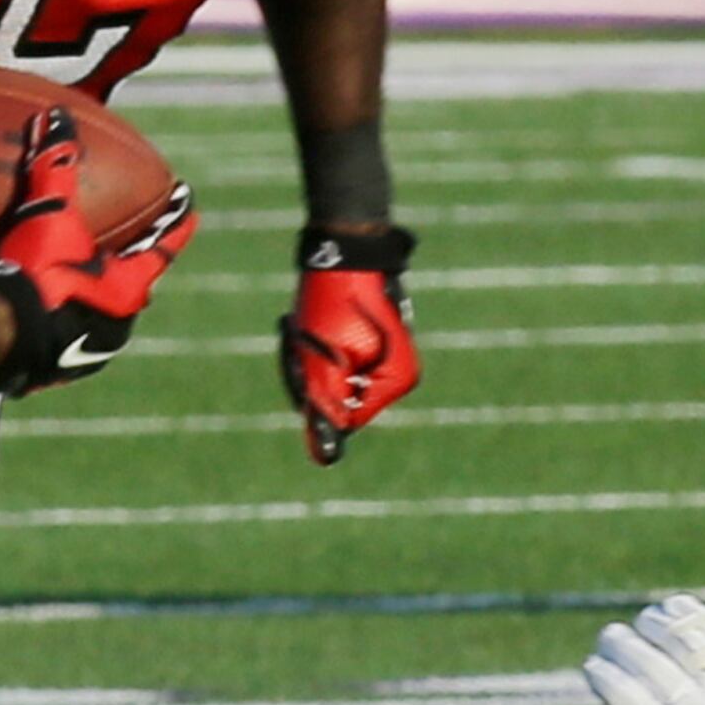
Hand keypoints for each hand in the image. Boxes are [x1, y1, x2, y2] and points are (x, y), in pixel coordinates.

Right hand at [0, 113, 198, 394]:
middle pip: (133, 284)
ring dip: (92, 292)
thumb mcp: (47, 217)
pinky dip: (55, 313)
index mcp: (127, 289)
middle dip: (130, 263)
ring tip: (81, 274)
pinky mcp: (51, 370)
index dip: (175, 224)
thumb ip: (54, 169)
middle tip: (129, 241)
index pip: (162, 248)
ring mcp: (85, 351)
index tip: (189, 206)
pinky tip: (35, 305)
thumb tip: (59, 118)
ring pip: (98, 312)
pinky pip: (61, 332)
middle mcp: (115, 324)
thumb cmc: (34, 276)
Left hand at [277, 222, 418, 464]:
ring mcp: (387, 360)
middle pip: (343, 403)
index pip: (347, 420)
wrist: (345, 247)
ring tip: (311, 326)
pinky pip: (342, 364)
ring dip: (316, 362)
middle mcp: (397, 375)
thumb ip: (324, 407)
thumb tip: (323, 457)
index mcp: (396, 381)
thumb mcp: (321, 358)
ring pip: (337, 383)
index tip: (308, 362)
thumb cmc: (335, 299)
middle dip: (317, 379)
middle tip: (307, 340)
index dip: (318, 399)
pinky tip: (318, 322)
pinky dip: (323, 350)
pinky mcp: (374, 345)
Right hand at [572, 595, 704, 704]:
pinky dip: (700, 619)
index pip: (632, 704)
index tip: (592, 666)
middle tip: (609, 636)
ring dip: (661, 626)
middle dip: (626, 647)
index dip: (608, 681)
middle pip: (656, 669)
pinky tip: (679, 608)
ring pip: (690, 646)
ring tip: (644, 620)